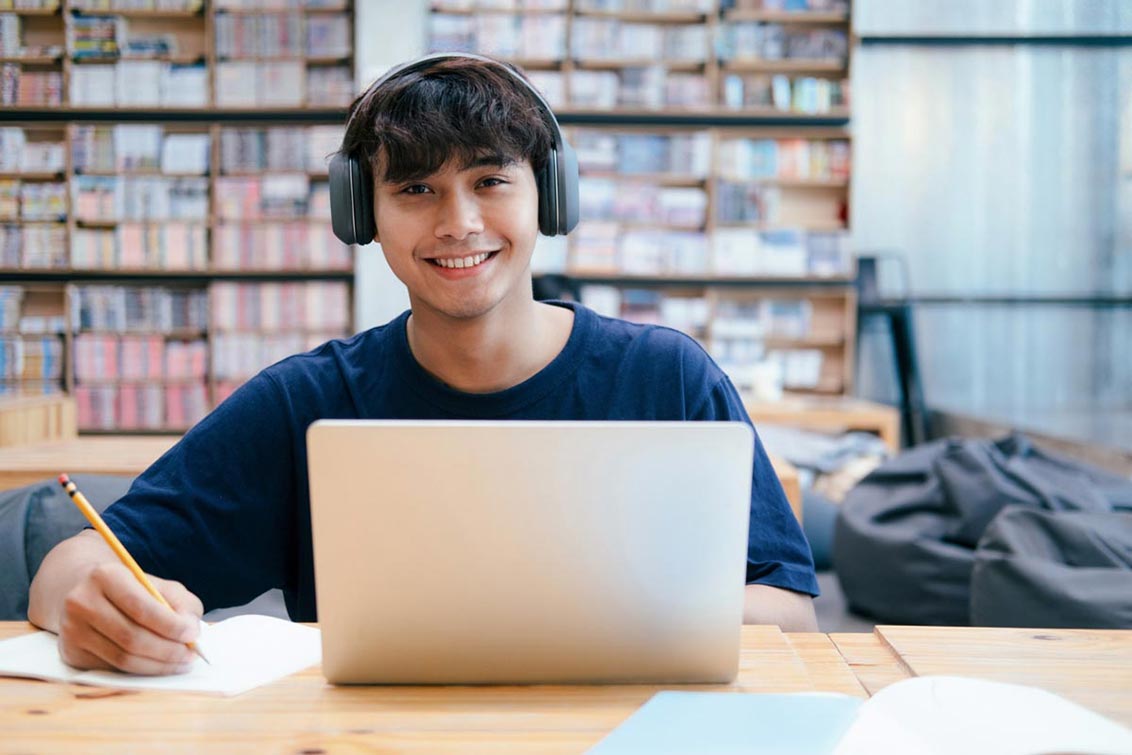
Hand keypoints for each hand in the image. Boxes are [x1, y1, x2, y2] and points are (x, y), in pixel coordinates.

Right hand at [57, 562, 203, 674]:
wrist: (87, 592)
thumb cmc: (132, 589)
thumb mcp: (159, 585)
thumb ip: (181, 603)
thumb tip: (192, 631)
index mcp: (105, 576)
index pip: (141, 607)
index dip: (171, 625)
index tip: (193, 634)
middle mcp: (82, 602)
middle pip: (131, 638)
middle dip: (168, 650)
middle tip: (191, 654)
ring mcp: (72, 630)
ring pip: (122, 659)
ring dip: (158, 665)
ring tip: (180, 662)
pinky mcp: (71, 653)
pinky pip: (113, 669)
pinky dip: (141, 670)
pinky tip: (157, 664)